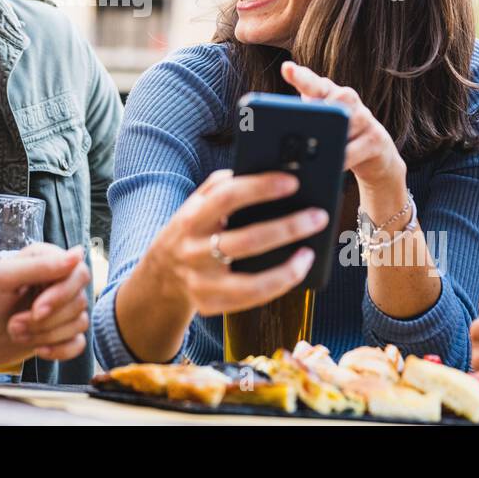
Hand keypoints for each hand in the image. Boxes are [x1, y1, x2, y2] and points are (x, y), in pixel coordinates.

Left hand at [0, 243, 91, 367]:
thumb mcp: (2, 278)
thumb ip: (40, 265)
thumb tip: (79, 254)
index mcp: (45, 259)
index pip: (78, 271)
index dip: (61, 294)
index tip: (36, 310)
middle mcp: (55, 281)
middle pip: (80, 299)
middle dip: (48, 319)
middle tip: (14, 324)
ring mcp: (58, 308)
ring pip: (79, 323)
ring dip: (46, 334)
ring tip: (14, 332)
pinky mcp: (57, 333)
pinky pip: (78, 343)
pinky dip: (61, 350)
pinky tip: (39, 351)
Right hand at [146, 168, 323, 317]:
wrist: (160, 276)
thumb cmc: (190, 232)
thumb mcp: (194, 204)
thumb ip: (219, 186)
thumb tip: (259, 172)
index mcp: (191, 218)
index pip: (227, 197)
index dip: (261, 188)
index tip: (292, 182)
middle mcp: (195, 251)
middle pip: (247, 241)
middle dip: (288, 227)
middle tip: (318, 216)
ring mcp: (203, 282)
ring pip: (252, 281)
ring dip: (289, 267)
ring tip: (310, 250)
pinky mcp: (212, 305)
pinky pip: (253, 299)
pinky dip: (280, 284)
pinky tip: (298, 269)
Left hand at [280, 61, 405, 219]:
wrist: (376, 156)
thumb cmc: (338, 138)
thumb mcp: (318, 127)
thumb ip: (300, 123)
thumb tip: (274, 138)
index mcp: (328, 94)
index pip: (313, 83)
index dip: (300, 76)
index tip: (286, 68)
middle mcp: (347, 100)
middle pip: (333, 98)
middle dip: (319, 108)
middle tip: (305, 119)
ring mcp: (364, 117)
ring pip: (344, 123)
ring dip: (329, 139)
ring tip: (313, 152)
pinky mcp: (377, 139)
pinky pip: (353, 149)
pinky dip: (341, 159)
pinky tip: (332, 165)